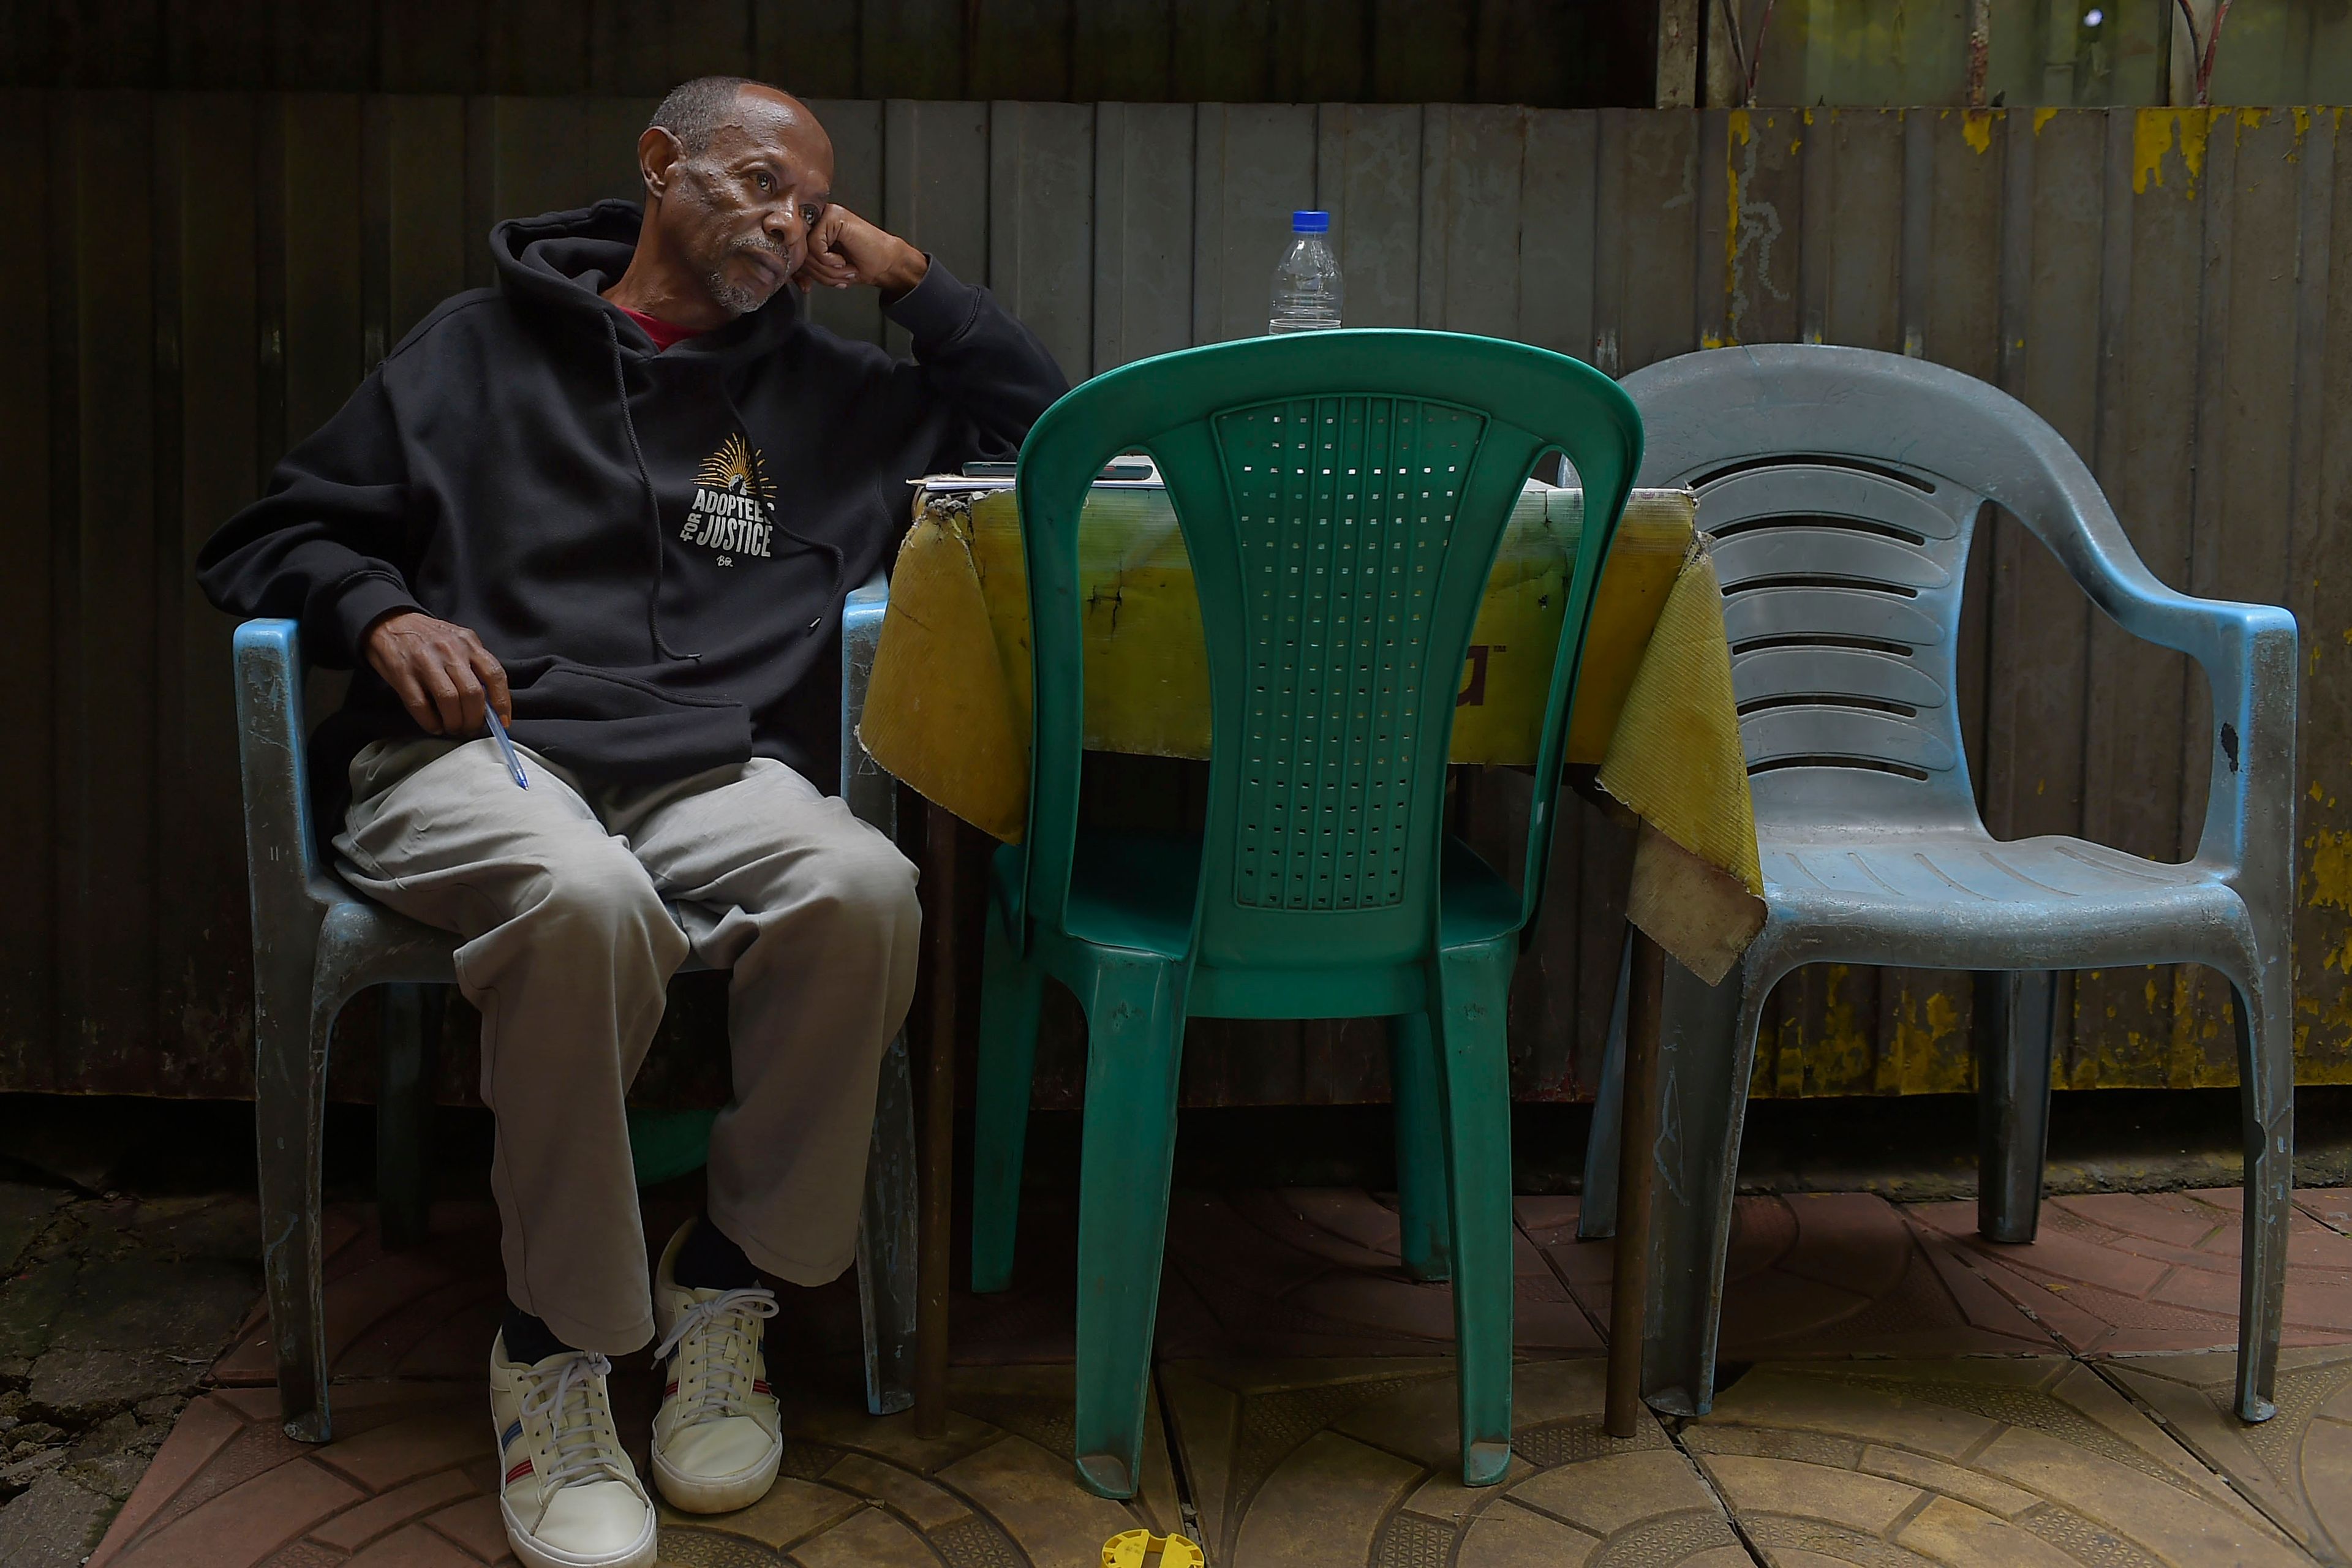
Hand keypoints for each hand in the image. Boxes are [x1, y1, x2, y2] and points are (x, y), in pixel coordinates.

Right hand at [363, 611, 511, 736]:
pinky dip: (430, 722)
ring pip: (449, 701)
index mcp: (468, 642)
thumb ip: (475, 663)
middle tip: (470, 728)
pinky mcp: (402, 673)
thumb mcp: (458, 640)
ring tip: (453, 727)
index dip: (502, 702)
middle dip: (474, 718)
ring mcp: (425, 661)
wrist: (388, 622)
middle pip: (472, 693)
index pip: (494, 674)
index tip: (503, 722)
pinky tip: (434, 726)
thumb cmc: (428, 637)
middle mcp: (449, 650)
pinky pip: (420, 705)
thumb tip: (490, 701)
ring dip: (454, 722)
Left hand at [794, 206, 927, 301]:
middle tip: (839, 277)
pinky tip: (843, 260)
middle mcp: (817, 219)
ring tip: (844, 269)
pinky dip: (829, 260)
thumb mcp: (826, 270)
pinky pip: (816, 245)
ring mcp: (825, 214)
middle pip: (799, 252)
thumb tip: (787, 276)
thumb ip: (807, 268)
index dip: (798, 271)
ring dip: (827, 269)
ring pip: (807, 250)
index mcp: (813, 229)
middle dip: (818, 273)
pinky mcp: (833, 216)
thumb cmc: (861, 265)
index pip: (793, 250)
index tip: (806, 286)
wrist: (886, 264)